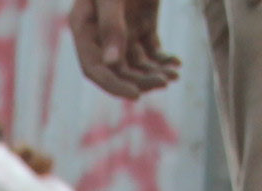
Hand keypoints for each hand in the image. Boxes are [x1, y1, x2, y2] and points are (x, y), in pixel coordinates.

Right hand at [70, 0, 184, 95]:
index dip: (113, 84)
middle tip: (165, 81)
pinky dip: (163, 60)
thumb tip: (111, 63)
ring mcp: (122, 31)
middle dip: (141, 79)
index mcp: (85, 28)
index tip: (137, 94)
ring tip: (173, 73)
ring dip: (155, 73)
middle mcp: (101, 34)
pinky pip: (151, 51)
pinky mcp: (142, 26)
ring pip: (137, 65)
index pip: (94, 68)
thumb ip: (111, 26)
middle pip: (119, 70)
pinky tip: (176, 63)